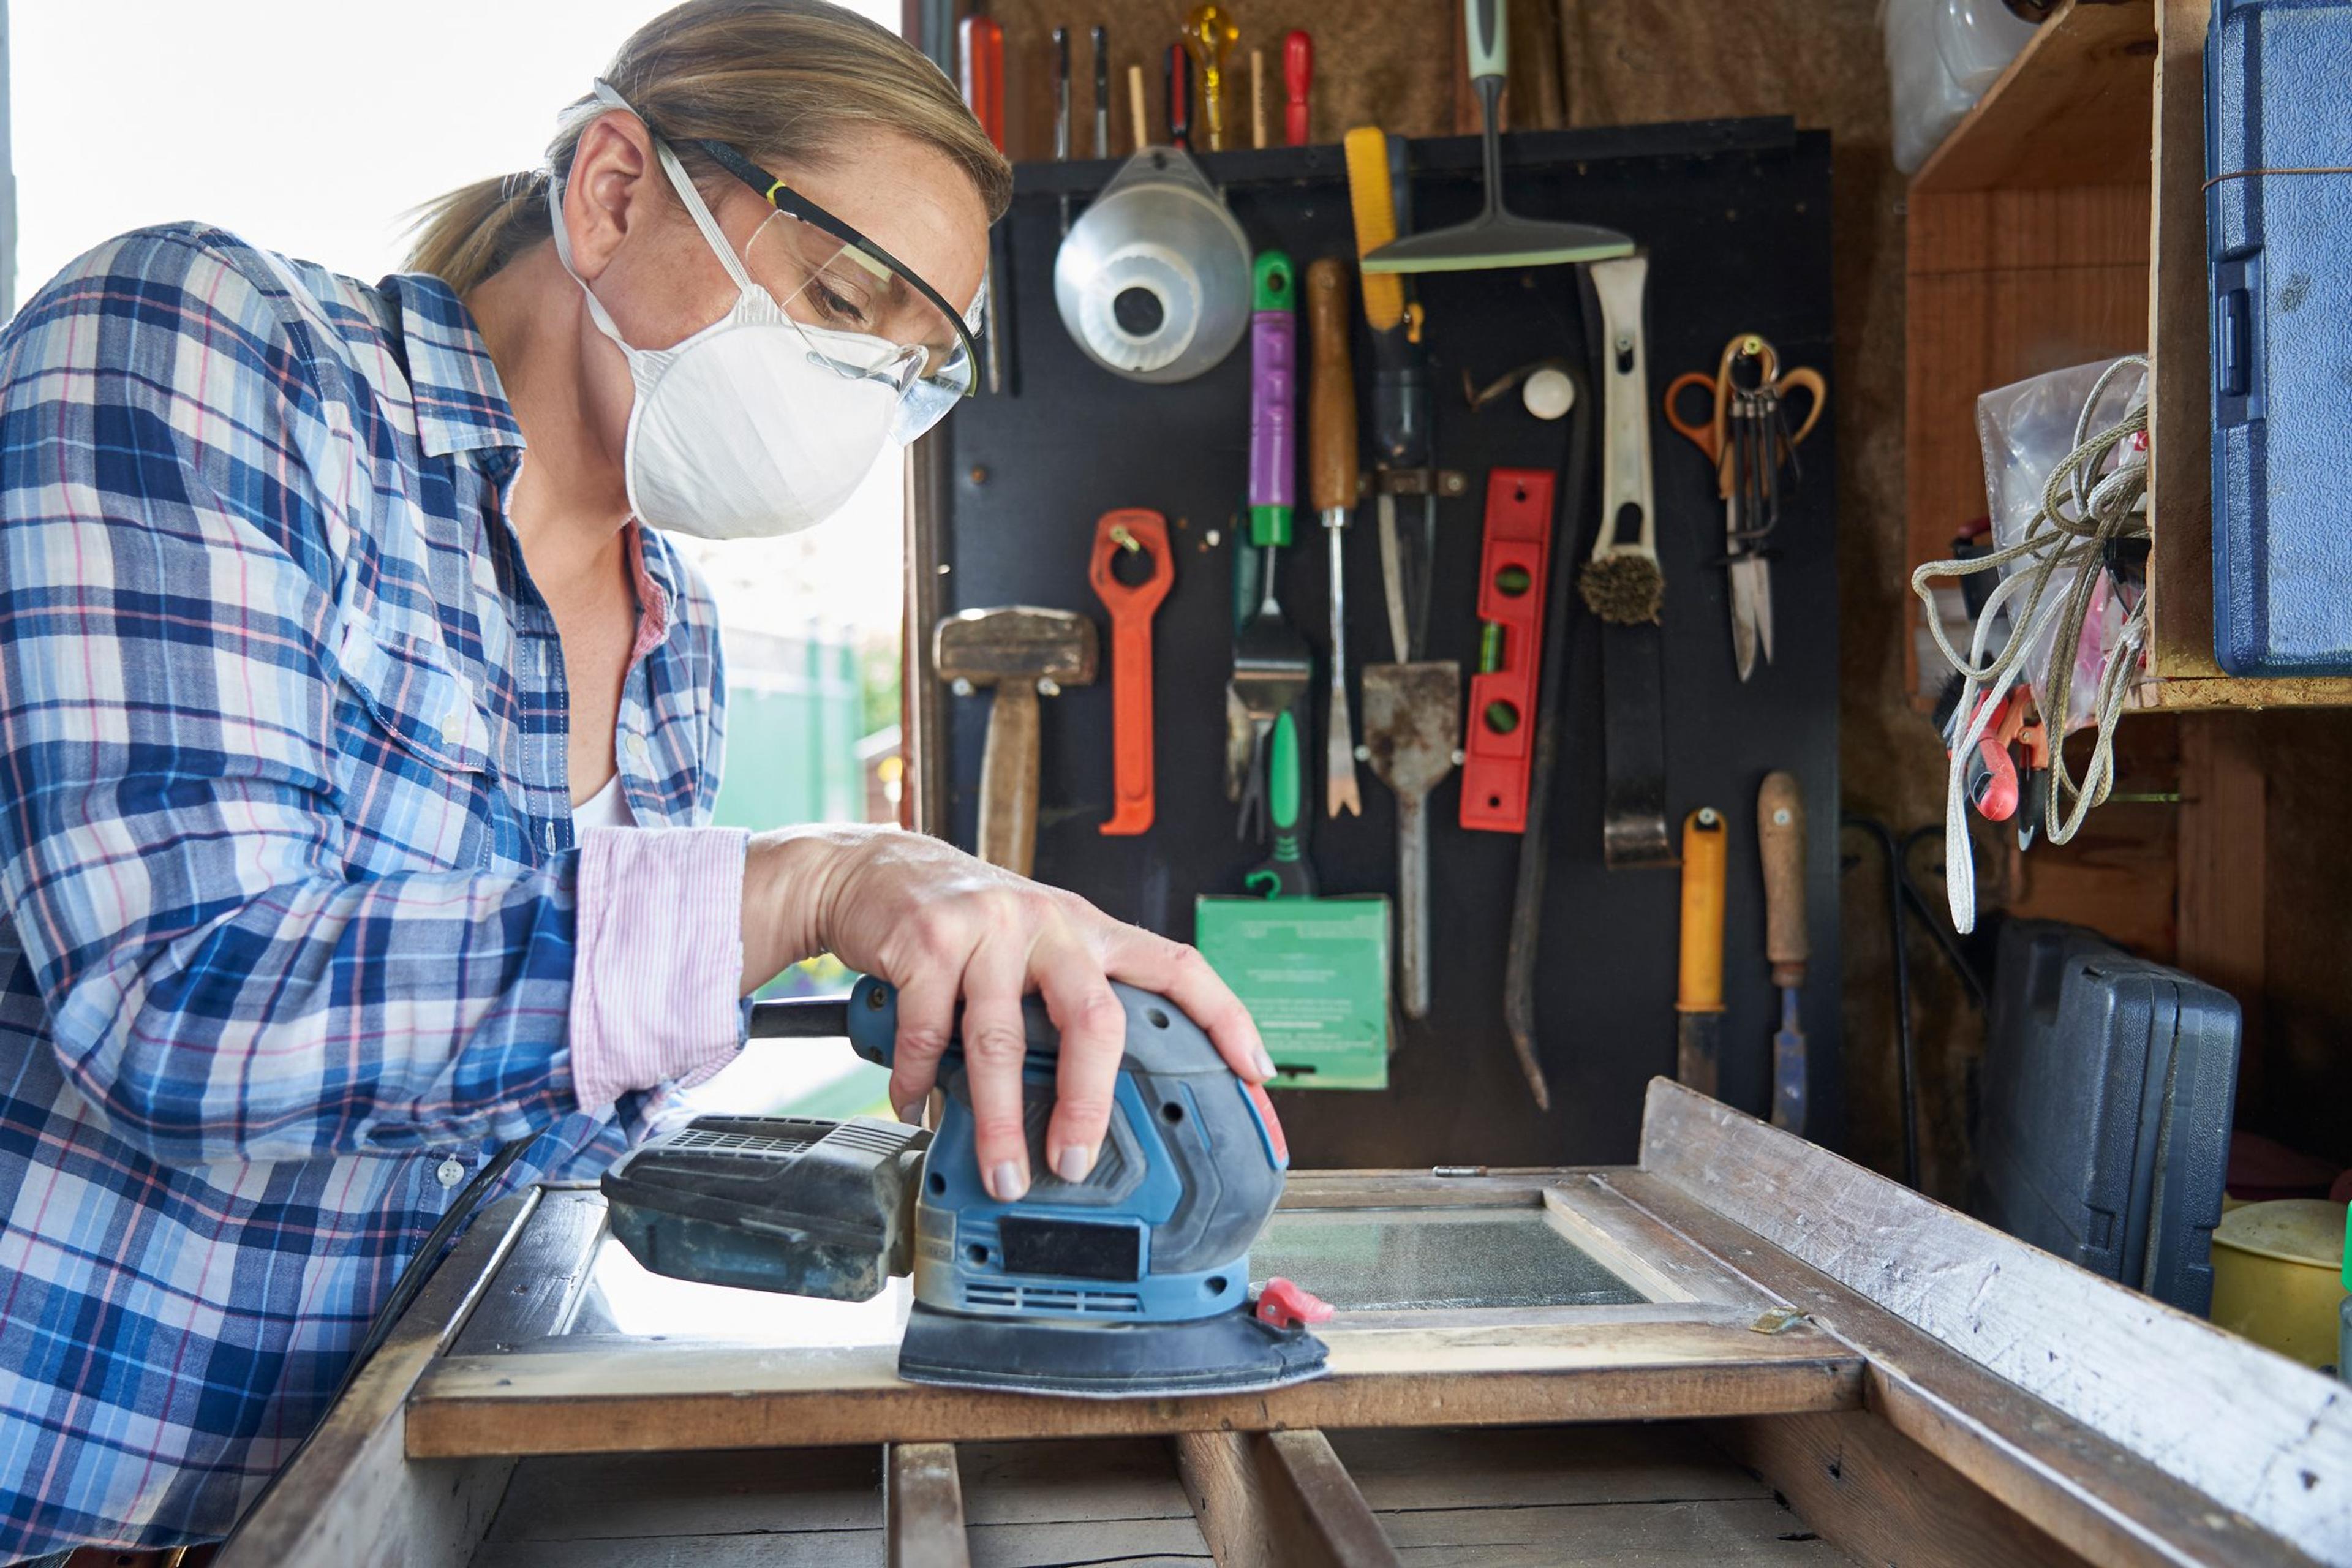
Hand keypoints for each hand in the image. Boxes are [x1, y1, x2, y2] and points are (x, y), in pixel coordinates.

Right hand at [743, 826, 1272, 1201]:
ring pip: (1003, 1040)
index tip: (1255, 1072)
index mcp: (1091, 931)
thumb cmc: (969, 923)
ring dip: (999, 1119)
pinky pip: (931, 1032)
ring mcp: (989, 928)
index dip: (1225, 1017)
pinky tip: (917, 1108)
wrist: (875, 870)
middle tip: (1078, 1161)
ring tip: (1003, 1172)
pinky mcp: (929, 940)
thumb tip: (1098, 1102)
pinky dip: (922, 1083)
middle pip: (1094, 1018)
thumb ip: (1066, 1003)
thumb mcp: (1037, 946)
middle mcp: (1051, 923)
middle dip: (1090, 1102)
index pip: (1177, 968)